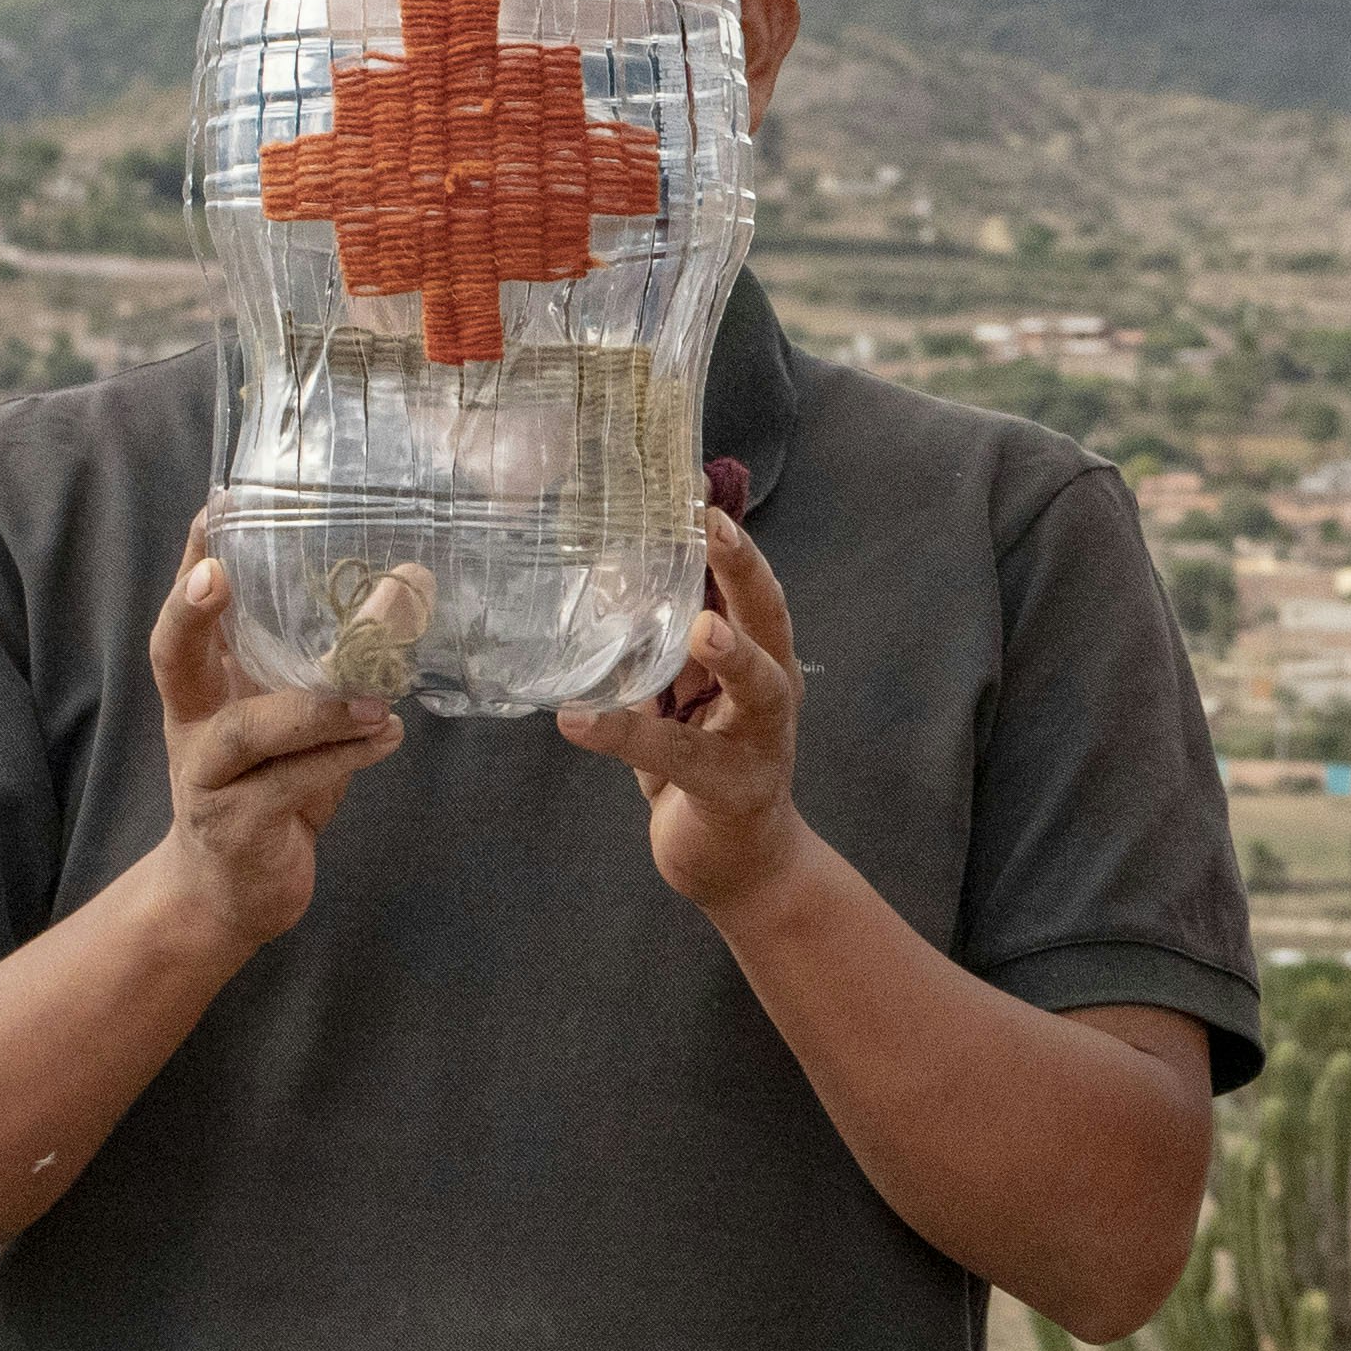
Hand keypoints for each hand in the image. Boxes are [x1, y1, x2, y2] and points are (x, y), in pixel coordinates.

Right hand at [141, 524, 404, 952]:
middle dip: (191, 612)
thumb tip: (412, 581)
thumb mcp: (297, 716)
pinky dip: (343, 759)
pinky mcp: (240, 826)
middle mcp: (194, 723)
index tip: (216, 507)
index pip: (188, 613)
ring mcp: (209, 777)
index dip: (194, 562)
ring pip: (250, 731)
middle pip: (172, 656)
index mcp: (203, 687)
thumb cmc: (272, 786)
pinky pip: (291, 785)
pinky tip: (390, 737)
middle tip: (219, 575)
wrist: (232, 892)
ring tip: (380, 697)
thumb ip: (341, 658)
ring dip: (316, 708)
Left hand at [558, 508, 808, 914]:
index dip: (724, 539)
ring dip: (731, 655)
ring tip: (702, 629)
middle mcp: (773, 688)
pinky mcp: (733, 788)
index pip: (747, 586)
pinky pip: (679, 757)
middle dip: (744, 571)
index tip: (692, 487)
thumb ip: (661, 652)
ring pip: (755, 687)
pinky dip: (626, 737)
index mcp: (760, 655)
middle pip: (769, 617)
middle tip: (712, 526)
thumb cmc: (707, 765)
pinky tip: (578, 722)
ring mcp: (762, 739)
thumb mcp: (682, 698)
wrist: (739, 863)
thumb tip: (601, 585)